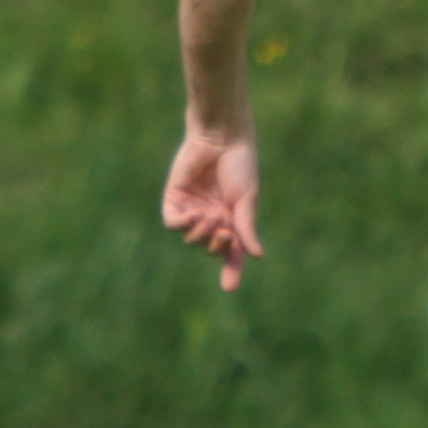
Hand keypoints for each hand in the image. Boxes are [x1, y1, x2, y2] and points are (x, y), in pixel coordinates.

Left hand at [162, 127, 263, 291]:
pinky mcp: (173, 199)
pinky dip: (183, 224)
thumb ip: (246, 228)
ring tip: (212, 217)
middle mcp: (211, 217)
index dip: (231, 270)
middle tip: (226, 232)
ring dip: (201, 234)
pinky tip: (196, 214)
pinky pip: (172, 223)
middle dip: (217, 245)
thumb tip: (255, 255)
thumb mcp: (246, 200)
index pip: (231, 252)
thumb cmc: (240, 166)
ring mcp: (191, 209)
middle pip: (209, 247)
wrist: (220, 138)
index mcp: (233, 219)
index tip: (229, 289)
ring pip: (190, 238)